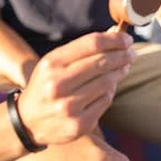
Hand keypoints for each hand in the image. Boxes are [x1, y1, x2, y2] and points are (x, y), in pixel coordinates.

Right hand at [16, 30, 135, 145]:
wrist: (27, 122)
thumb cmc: (47, 85)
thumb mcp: (55, 63)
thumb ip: (82, 50)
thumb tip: (115, 36)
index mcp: (52, 64)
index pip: (92, 44)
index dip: (115, 39)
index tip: (127, 39)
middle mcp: (58, 85)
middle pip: (102, 62)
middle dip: (123, 55)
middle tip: (132, 54)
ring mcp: (69, 106)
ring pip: (108, 82)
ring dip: (120, 73)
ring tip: (124, 68)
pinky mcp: (80, 124)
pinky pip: (105, 101)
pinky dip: (111, 91)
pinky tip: (109, 87)